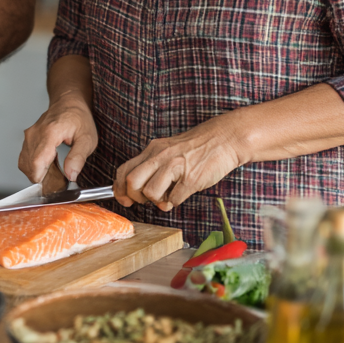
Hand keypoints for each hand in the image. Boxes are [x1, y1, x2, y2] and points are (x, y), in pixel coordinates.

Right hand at [18, 97, 98, 182]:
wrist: (68, 102)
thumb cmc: (79, 117)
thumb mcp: (87, 139)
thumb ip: (78, 157)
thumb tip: (71, 175)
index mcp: (49, 133)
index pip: (36, 162)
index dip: (42, 178)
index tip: (53, 185)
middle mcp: (35, 134)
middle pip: (28, 166)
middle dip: (42, 178)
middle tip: (58, 179)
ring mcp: (29, 136)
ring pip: (24, 164)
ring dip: (37, 173)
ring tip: (53, 171)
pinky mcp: (27, 138)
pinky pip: (24, 158)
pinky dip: (33, 166)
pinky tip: (47, 165)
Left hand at [113, 121, 241, 211]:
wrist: (223, 139)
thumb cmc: (195, 148)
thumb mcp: (167, 150)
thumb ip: (152, 166)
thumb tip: (137, 188)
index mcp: (152, 150)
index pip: (124, 170)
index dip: (119, 189)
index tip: (124, 199)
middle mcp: (160, 157)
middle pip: (132, 182)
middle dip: (135, 197)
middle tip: (146, 200)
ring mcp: (176, 167)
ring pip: (150, 193)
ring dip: (156, 201)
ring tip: (166, 196)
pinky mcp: (191, 179)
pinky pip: (174, 200)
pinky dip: (174, 203)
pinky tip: (179, 195)